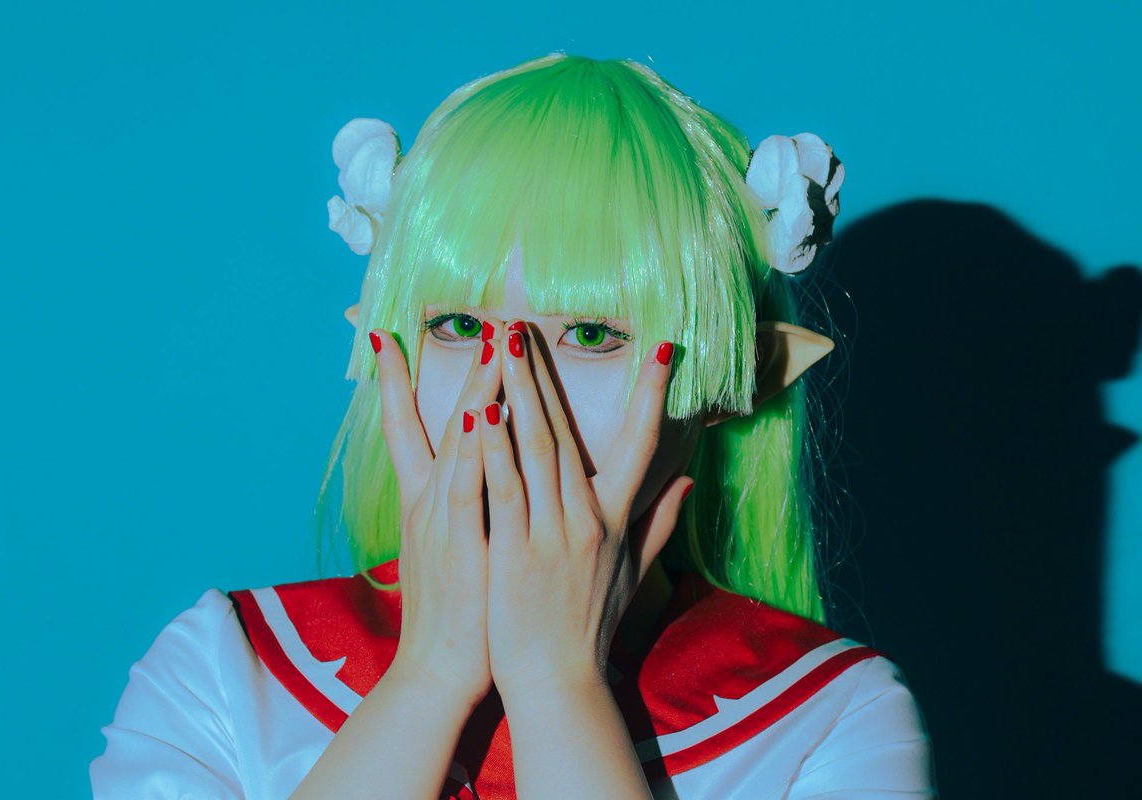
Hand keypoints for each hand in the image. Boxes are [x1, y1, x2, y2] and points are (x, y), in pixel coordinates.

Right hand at [369, 328, 501, 708]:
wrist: (439, 669)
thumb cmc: (461, 609)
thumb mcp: (460, 548)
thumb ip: (470, 506)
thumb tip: (481, 477)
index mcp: (429, 499)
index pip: (407, 427)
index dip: (398, 381)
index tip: (389, 334)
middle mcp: (428, 499)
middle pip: (440, 420)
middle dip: (463, 368)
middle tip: (481, 318)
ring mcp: (439, 519)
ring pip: (459, 442)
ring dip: (475, 390)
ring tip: (491, 344)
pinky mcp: (458, 544)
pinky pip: (464, 488)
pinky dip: (471, 451)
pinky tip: (481, 414)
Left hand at [479, 324, 691, 696]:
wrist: (559, 682)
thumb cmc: (591, 627)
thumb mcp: (635, 574)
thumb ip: (660, 523)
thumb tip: (688, 480)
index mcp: (616, 520)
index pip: (643, 445)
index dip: (653, 397)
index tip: (662, 350)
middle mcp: (587, 519)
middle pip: (567, 433)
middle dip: (546, 375)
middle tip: (527, 325)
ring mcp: (551, 533)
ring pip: (536, 450)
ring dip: (518, 393)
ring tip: (501, 345)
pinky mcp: (515, 551)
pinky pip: (504, 488)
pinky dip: (493, 447)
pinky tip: (480, 410)